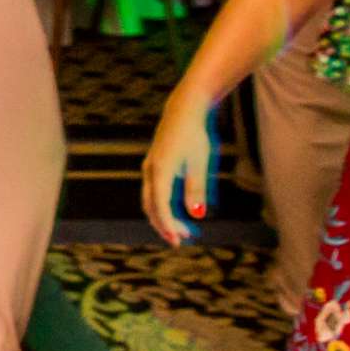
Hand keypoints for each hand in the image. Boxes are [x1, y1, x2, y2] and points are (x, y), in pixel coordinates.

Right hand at [142, 97, 214, 245]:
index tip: (178, 239)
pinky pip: (154, 190)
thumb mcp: (199, 163)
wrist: (184, 110)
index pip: (160, 205)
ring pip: (150, 199)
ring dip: (163, 216)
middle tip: (181, 240)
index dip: (168, 224)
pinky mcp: (155, 164)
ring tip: (183, 229)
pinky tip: (178, 210)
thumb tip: (196, 215)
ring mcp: (150, 167)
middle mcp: (150, 170)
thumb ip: (196, 190)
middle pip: (150, 205)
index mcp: (160, 170)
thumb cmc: (194, 136)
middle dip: (164, 224)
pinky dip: (163, 204)